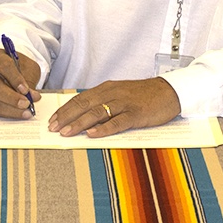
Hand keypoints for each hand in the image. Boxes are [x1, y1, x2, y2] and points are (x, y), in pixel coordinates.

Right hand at [0, 47, 42, 118]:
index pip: (4, 67)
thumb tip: (32, 96)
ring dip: (11, 109)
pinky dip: (9, 113)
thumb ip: (29, 78)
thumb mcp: (26, 66)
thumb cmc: (16, 65)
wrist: (6, 69)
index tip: (26, 89)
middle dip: (11, 97)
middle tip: (26, 103)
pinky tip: (20, 113)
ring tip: (26, 111)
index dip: (15, 79)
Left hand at [48, 78, 179, 138]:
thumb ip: (103, 102)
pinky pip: (117, 121)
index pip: (80, 99)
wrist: (169, 91)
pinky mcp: (136, 113)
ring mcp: (124, 103)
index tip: (53, 121)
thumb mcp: (119, 94)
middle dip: (67, 117)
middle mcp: (113, 93)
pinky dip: (103, 128)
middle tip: (53, 129)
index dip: (65, 110)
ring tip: (67, 133)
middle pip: (85, 105)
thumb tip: (83, 115)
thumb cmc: (143, 95)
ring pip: (97, 112)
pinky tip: (92, 134)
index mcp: (107, 88)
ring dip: (80, 123)